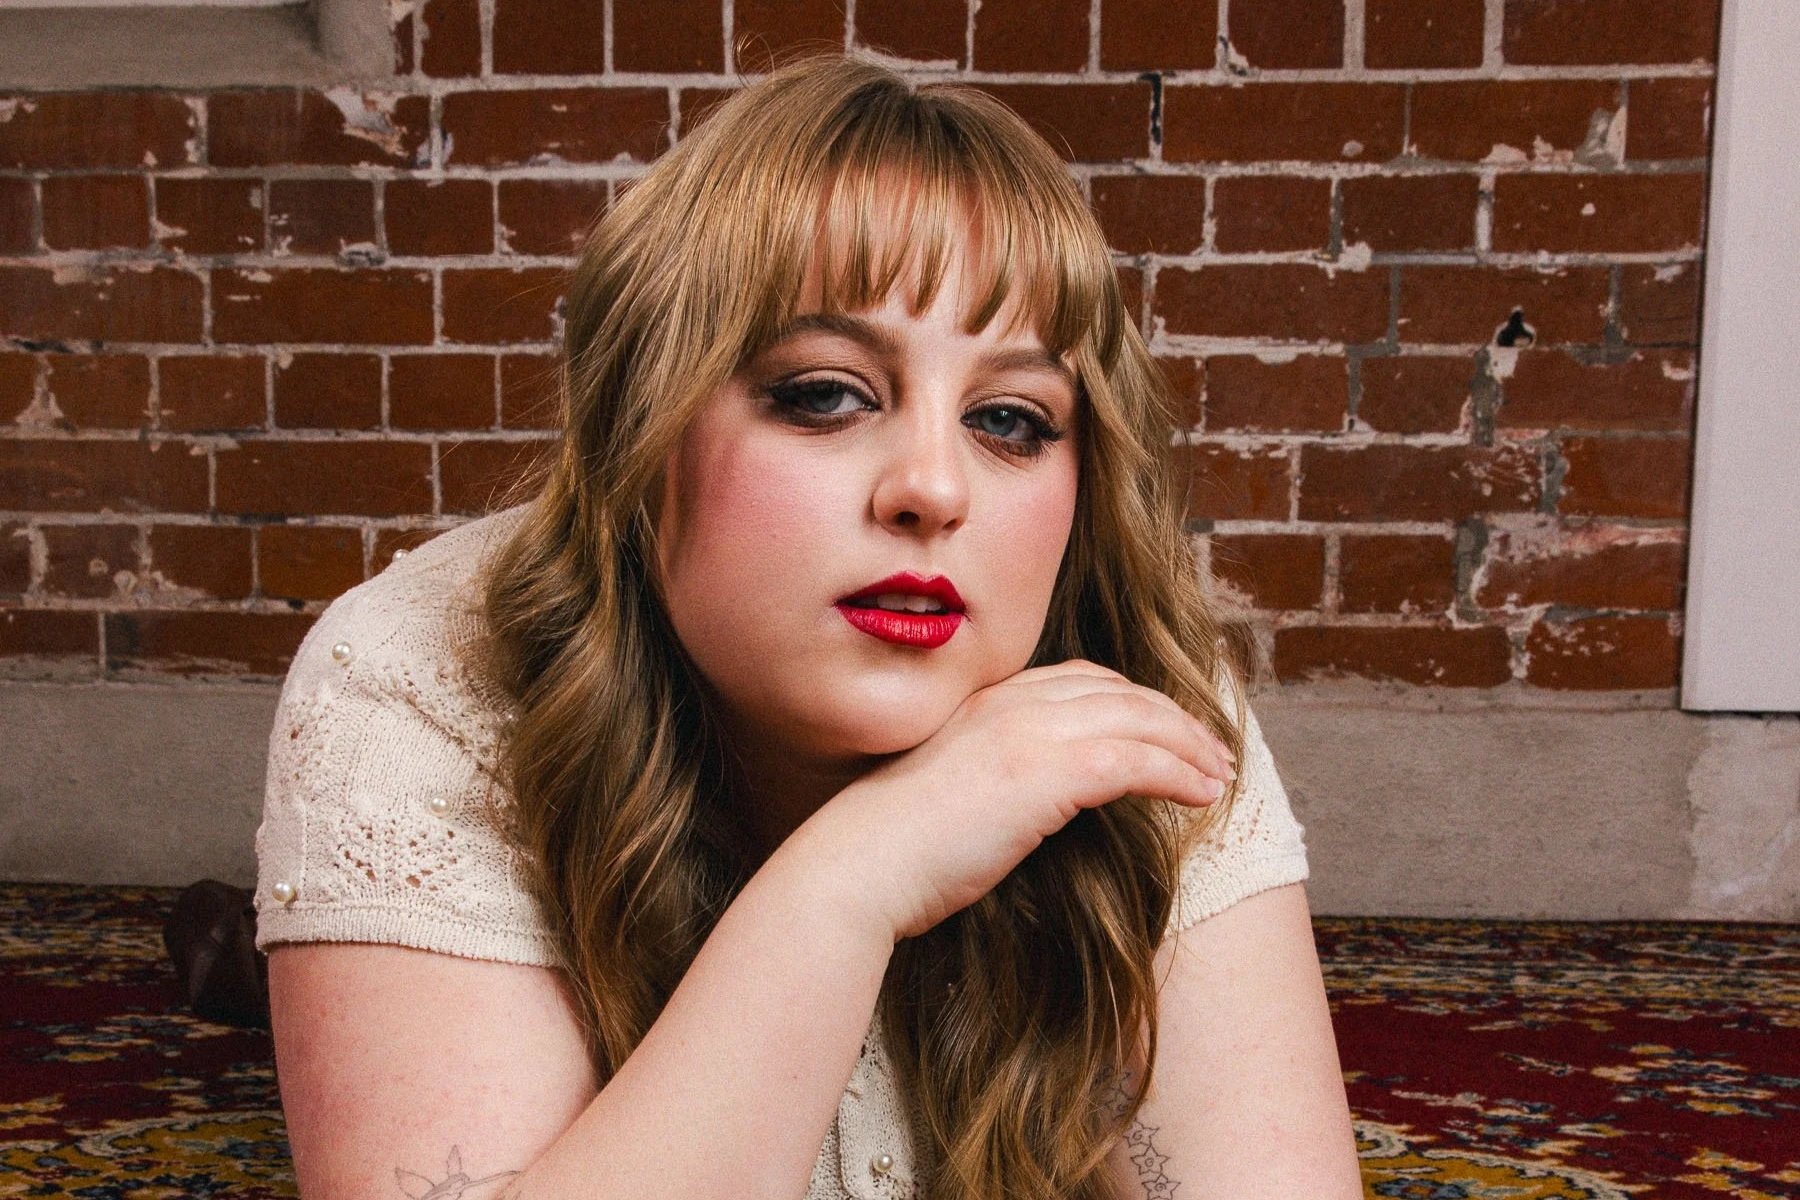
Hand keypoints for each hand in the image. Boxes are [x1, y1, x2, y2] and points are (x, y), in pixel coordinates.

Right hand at [790, 658, 1238, 941]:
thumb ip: (991, 780)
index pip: (1080, 681)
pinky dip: (1179, 772)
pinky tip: (1203, 795)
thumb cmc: (893, 852)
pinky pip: (1136, 760)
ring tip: (1221, 775)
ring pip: (1139, 720)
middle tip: (1213, 751)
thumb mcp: (947, 796)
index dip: (1133, 701)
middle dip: (1175, 718)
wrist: (861, 865)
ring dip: (1191, 745)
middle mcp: (1010, 702)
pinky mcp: (1047, 771)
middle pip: (1120, 692)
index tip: (1166, 730)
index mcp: (984, 703)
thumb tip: (1025, 805)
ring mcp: (1028, 731)